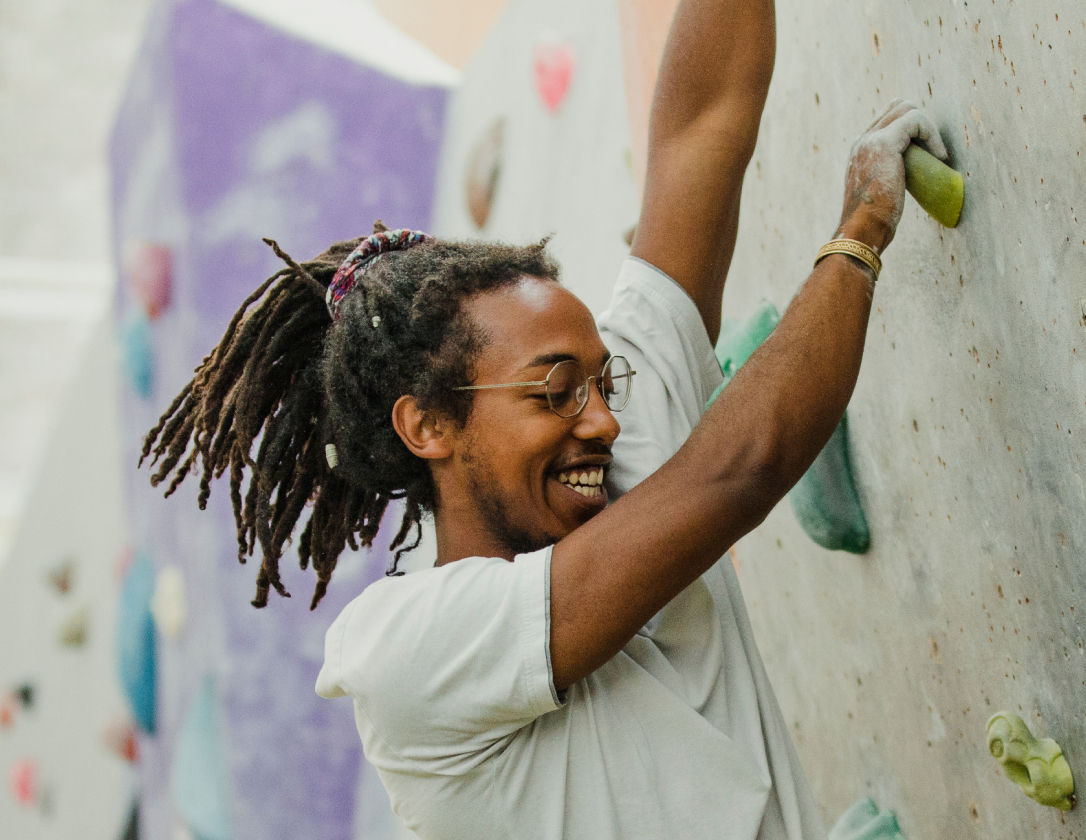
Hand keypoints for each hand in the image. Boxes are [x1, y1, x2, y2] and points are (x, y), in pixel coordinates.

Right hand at [836, 99, 947, 253]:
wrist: (861, 230)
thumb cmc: (873, 221)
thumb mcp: (879, 191)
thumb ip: (887, 175)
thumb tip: (906, 178)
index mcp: (859, 150)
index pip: (889, 119)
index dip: (913, 130)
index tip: (926, 156)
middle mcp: (862, 140)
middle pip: (899, 106)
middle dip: (922, 124)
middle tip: (933, 153)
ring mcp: (870, 139)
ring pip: (908, 108)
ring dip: (929, 128)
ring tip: (937, 155)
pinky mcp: (884, 143)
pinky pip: (916, 119)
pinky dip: (932, 134)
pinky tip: (939, 156)